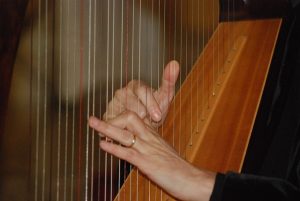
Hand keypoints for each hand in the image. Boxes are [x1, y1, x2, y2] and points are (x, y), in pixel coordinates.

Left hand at [89, 112, 214, 200]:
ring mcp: (148, 149)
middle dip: (110, 118)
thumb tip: (136, 150)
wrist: (192, 179)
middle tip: (94, 120)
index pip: (135, 118)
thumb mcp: (163, 153)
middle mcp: (150, 138)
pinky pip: (127, 152)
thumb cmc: (179, 168)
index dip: (119, 118)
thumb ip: (150, 147)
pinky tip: (102, 145)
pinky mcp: (147, 162)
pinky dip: (113, 148)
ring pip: (124, 133)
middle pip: (129, 118)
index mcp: (154, 135)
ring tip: (92, 123)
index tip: (108, 121)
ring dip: (105, 128)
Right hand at [104, 60, 179, 127]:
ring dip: (134, 123)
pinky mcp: (107, 117)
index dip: (150, 104)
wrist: (145, 127)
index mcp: (135, 85)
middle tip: (151, 124)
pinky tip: (132, 133)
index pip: (141, 90)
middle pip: (132, 103)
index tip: (157, 116)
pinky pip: (115, 123)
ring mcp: (113, 104)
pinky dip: (124, 129)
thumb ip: (169, 80)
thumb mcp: (164, 97)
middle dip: (143, 115)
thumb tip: (175, 63)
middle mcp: (122, 92)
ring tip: (142, 129)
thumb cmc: (155, 110)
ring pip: (122, 114)